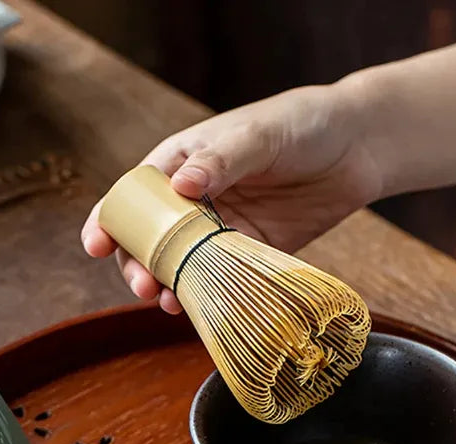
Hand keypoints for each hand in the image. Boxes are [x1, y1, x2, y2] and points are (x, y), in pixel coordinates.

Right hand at [80, 82, 380, 313]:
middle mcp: (198, 199)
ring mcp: (225, 228)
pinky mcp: (254, 251)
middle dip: (140, 263)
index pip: (136, 193)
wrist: (358, 149)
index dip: (112, 219)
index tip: (97, 245)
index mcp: (185, 162)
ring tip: (166, 302)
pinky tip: (201, 307)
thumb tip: (180, 185)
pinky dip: (211, 292)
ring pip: (186, 263)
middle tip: (142, 286)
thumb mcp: (259, 135)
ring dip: (171, 284)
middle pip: (154, 237)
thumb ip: (222, 160)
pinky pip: (225, 276)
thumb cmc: (302, 125)